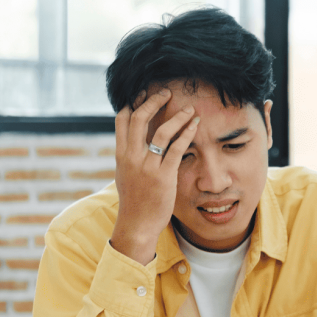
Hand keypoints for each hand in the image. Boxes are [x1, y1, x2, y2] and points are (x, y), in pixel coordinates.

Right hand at [110, 89, 199, 264]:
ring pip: (161, 131)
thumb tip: (134, 141)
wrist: (137, 224)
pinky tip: (195, 125)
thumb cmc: (134, 200)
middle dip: (153, 101)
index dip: (133, 103)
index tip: (145, 93)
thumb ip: (129, 156)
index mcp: (121, 154)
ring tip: (189, 108)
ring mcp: (147, 166)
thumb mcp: (125, 174)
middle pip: (139, 118)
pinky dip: (187, 133)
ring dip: (177, 116)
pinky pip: (177, 148)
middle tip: (166, 92)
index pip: (122, 120)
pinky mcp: (163, 176)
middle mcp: (131, 157)